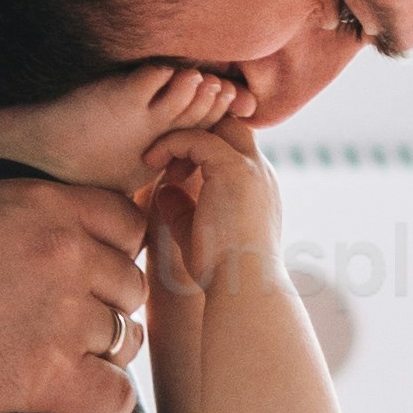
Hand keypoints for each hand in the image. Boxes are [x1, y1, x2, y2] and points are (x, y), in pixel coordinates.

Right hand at [0, 165, 153, 412]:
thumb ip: (0, 214)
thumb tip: (3, 232)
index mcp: (42, 202)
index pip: (126, 224)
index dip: (110, 252)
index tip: (88, 273)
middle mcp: (64, 253)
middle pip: (130, 287)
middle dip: (106, 307)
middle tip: (69, 326)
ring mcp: (59, 316)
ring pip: (126, 342)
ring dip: (102, 356)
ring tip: (66, 364)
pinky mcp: (44, 378)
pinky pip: (115, 399)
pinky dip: (103, 405)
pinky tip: (77, 403)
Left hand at [142, 117, 284, 302]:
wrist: (242, 289)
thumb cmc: (222, 275)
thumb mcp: (198, 234)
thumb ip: (182, 209)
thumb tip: (164, 189)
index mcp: (256, 188)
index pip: (233, 144)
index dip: (203, 144)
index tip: (175, 168)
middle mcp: (259, 172)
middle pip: (231, 124)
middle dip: (197, 128)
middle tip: (167, 155)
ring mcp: (250, 168)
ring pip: (217, 123)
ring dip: (182, 134)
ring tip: (155, 160)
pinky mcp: (233, 169)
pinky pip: (198, 138)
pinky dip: (172, 144)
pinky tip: (153, 163)